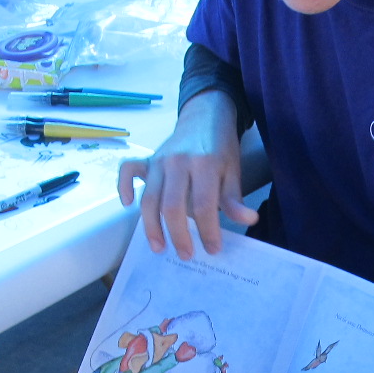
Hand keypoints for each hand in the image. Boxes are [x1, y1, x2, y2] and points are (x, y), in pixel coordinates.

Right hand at [117, 89, 256, 258]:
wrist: (205, 117)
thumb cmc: (221, 148)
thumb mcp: (233, 171)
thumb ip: (235, 198)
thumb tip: (249, 220)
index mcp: (204, 164)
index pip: (203, 204)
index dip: (208, 230)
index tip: (213, 249)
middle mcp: (178, 162)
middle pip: (172, 206)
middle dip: (178, 235)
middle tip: (186, 255)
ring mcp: (159, 160)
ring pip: (150, 198)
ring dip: (151, 226)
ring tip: (159, 248)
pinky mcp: (147, 159)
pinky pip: (128, 171)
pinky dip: (124, 187)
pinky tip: (127, 205)